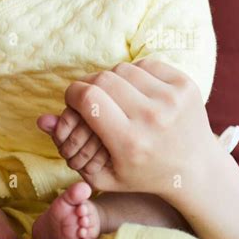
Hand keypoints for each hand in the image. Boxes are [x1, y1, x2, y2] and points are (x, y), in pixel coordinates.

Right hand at [38, 59, 216, 200]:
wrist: (196, 170)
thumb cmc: (144, 174)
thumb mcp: (103, 172)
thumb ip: (68, 146)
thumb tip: (41, 119)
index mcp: (130, 142)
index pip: (88, 98)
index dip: (73, 93)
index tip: (73, 100)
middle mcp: (153, 117)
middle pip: (102, 79)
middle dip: (90, 86)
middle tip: (94, 99)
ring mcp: (172, 98)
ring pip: (122, 69)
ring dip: (113, 80)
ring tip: (118, 98)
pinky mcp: (185, 84)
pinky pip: (145, 63)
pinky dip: (136, 74)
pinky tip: (139, 92)